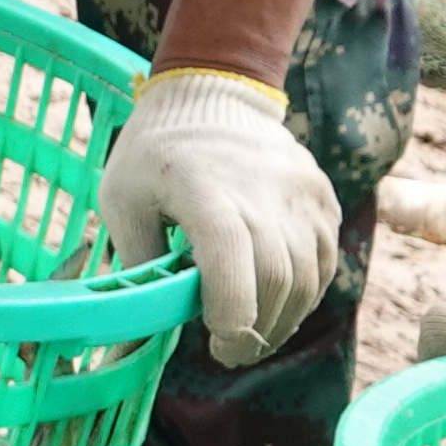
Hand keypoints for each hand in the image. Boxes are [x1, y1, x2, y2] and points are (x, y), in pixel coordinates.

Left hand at [98, 68, 342, 365]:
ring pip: (307, 280)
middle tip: (230, 353)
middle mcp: (263, 193)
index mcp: (206, 192)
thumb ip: (138, 260)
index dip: (228, 316)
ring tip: (253, 335)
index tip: (214, 341)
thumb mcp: (121, 198)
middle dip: (255, 331)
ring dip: (282, 320)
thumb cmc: (156, 151)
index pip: (232, 266)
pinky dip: (304, 294)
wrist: (212, 93)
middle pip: (275, 282)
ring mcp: (301, 195)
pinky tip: (276, 304)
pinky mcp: (322, 199)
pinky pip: (324, 262)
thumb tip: (147, 320)